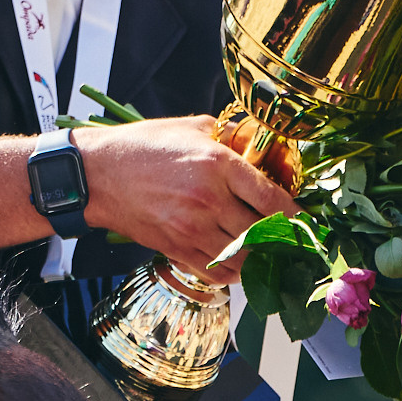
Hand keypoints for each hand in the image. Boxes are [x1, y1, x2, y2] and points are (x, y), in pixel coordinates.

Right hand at [76, 116, 297, 284]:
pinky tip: (240, 263)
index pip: (272, 198)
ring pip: (244, 257)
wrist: (97, 175)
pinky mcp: (176, 248)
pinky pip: (218, 272)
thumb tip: (259, 152)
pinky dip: (235, 272)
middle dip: (283, 240)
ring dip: (261, 259)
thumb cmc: (143, 147)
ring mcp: (192, 229)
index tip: (305, 221)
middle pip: (263, 232)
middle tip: (293, 242)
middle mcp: (209, 200)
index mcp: (218, 164)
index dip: (295, 215)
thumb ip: (230, 140)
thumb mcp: (192, 127)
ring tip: (270, 256)